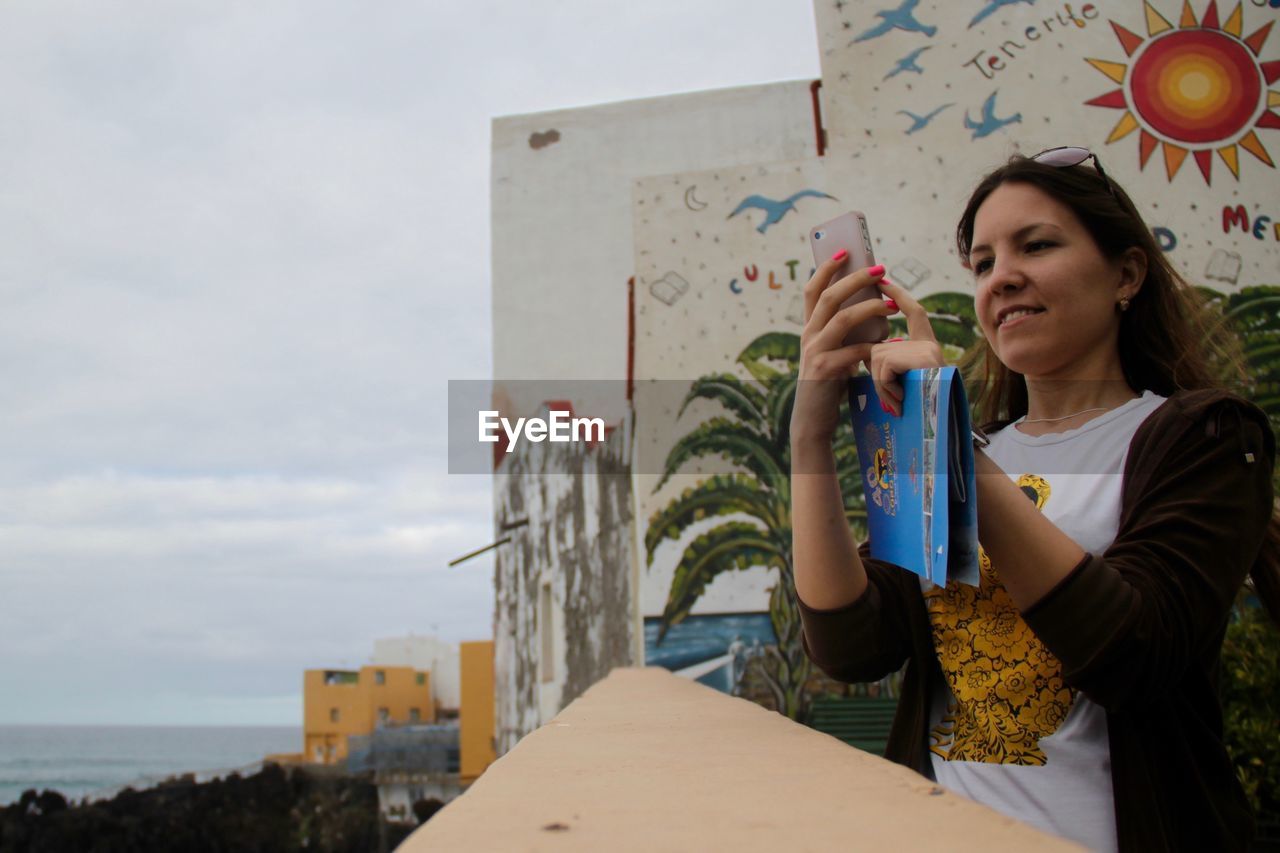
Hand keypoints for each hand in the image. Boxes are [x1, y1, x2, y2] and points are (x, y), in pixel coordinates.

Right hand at [792, 255, 897, 443]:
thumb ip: (841, 334)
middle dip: (856, 279)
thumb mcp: (831, 353)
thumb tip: (869, 309)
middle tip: (880, 269)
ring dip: (870, 308)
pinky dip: (875, 346)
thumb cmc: (828, 385)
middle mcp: (808, 336)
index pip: (812, 290)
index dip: (826, 269)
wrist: (812, 420)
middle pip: (829, 297)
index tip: (844, 252)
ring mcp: (815, 352)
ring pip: (842, 319)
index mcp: (808, 329)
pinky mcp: (826, 370)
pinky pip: (855, 350)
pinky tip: (890, 345)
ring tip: (892, 305)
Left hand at [867, 278, 943, 415]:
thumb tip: (866, 355)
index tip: (884, 281)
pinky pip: (883, 367)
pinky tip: (901, 401)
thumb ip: (892, 365)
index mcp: (927, 349)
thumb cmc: (923, 415)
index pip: (914, 313)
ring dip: (881, 386)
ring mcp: (926, 350)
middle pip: (880, 348)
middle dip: (876, 377)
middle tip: (893, 400)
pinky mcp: (922, 358)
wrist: (943, 432)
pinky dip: (885, 387)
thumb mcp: (907, 385)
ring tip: (899, 403)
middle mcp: (929, 345)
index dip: (898, 296)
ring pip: (877, 359)